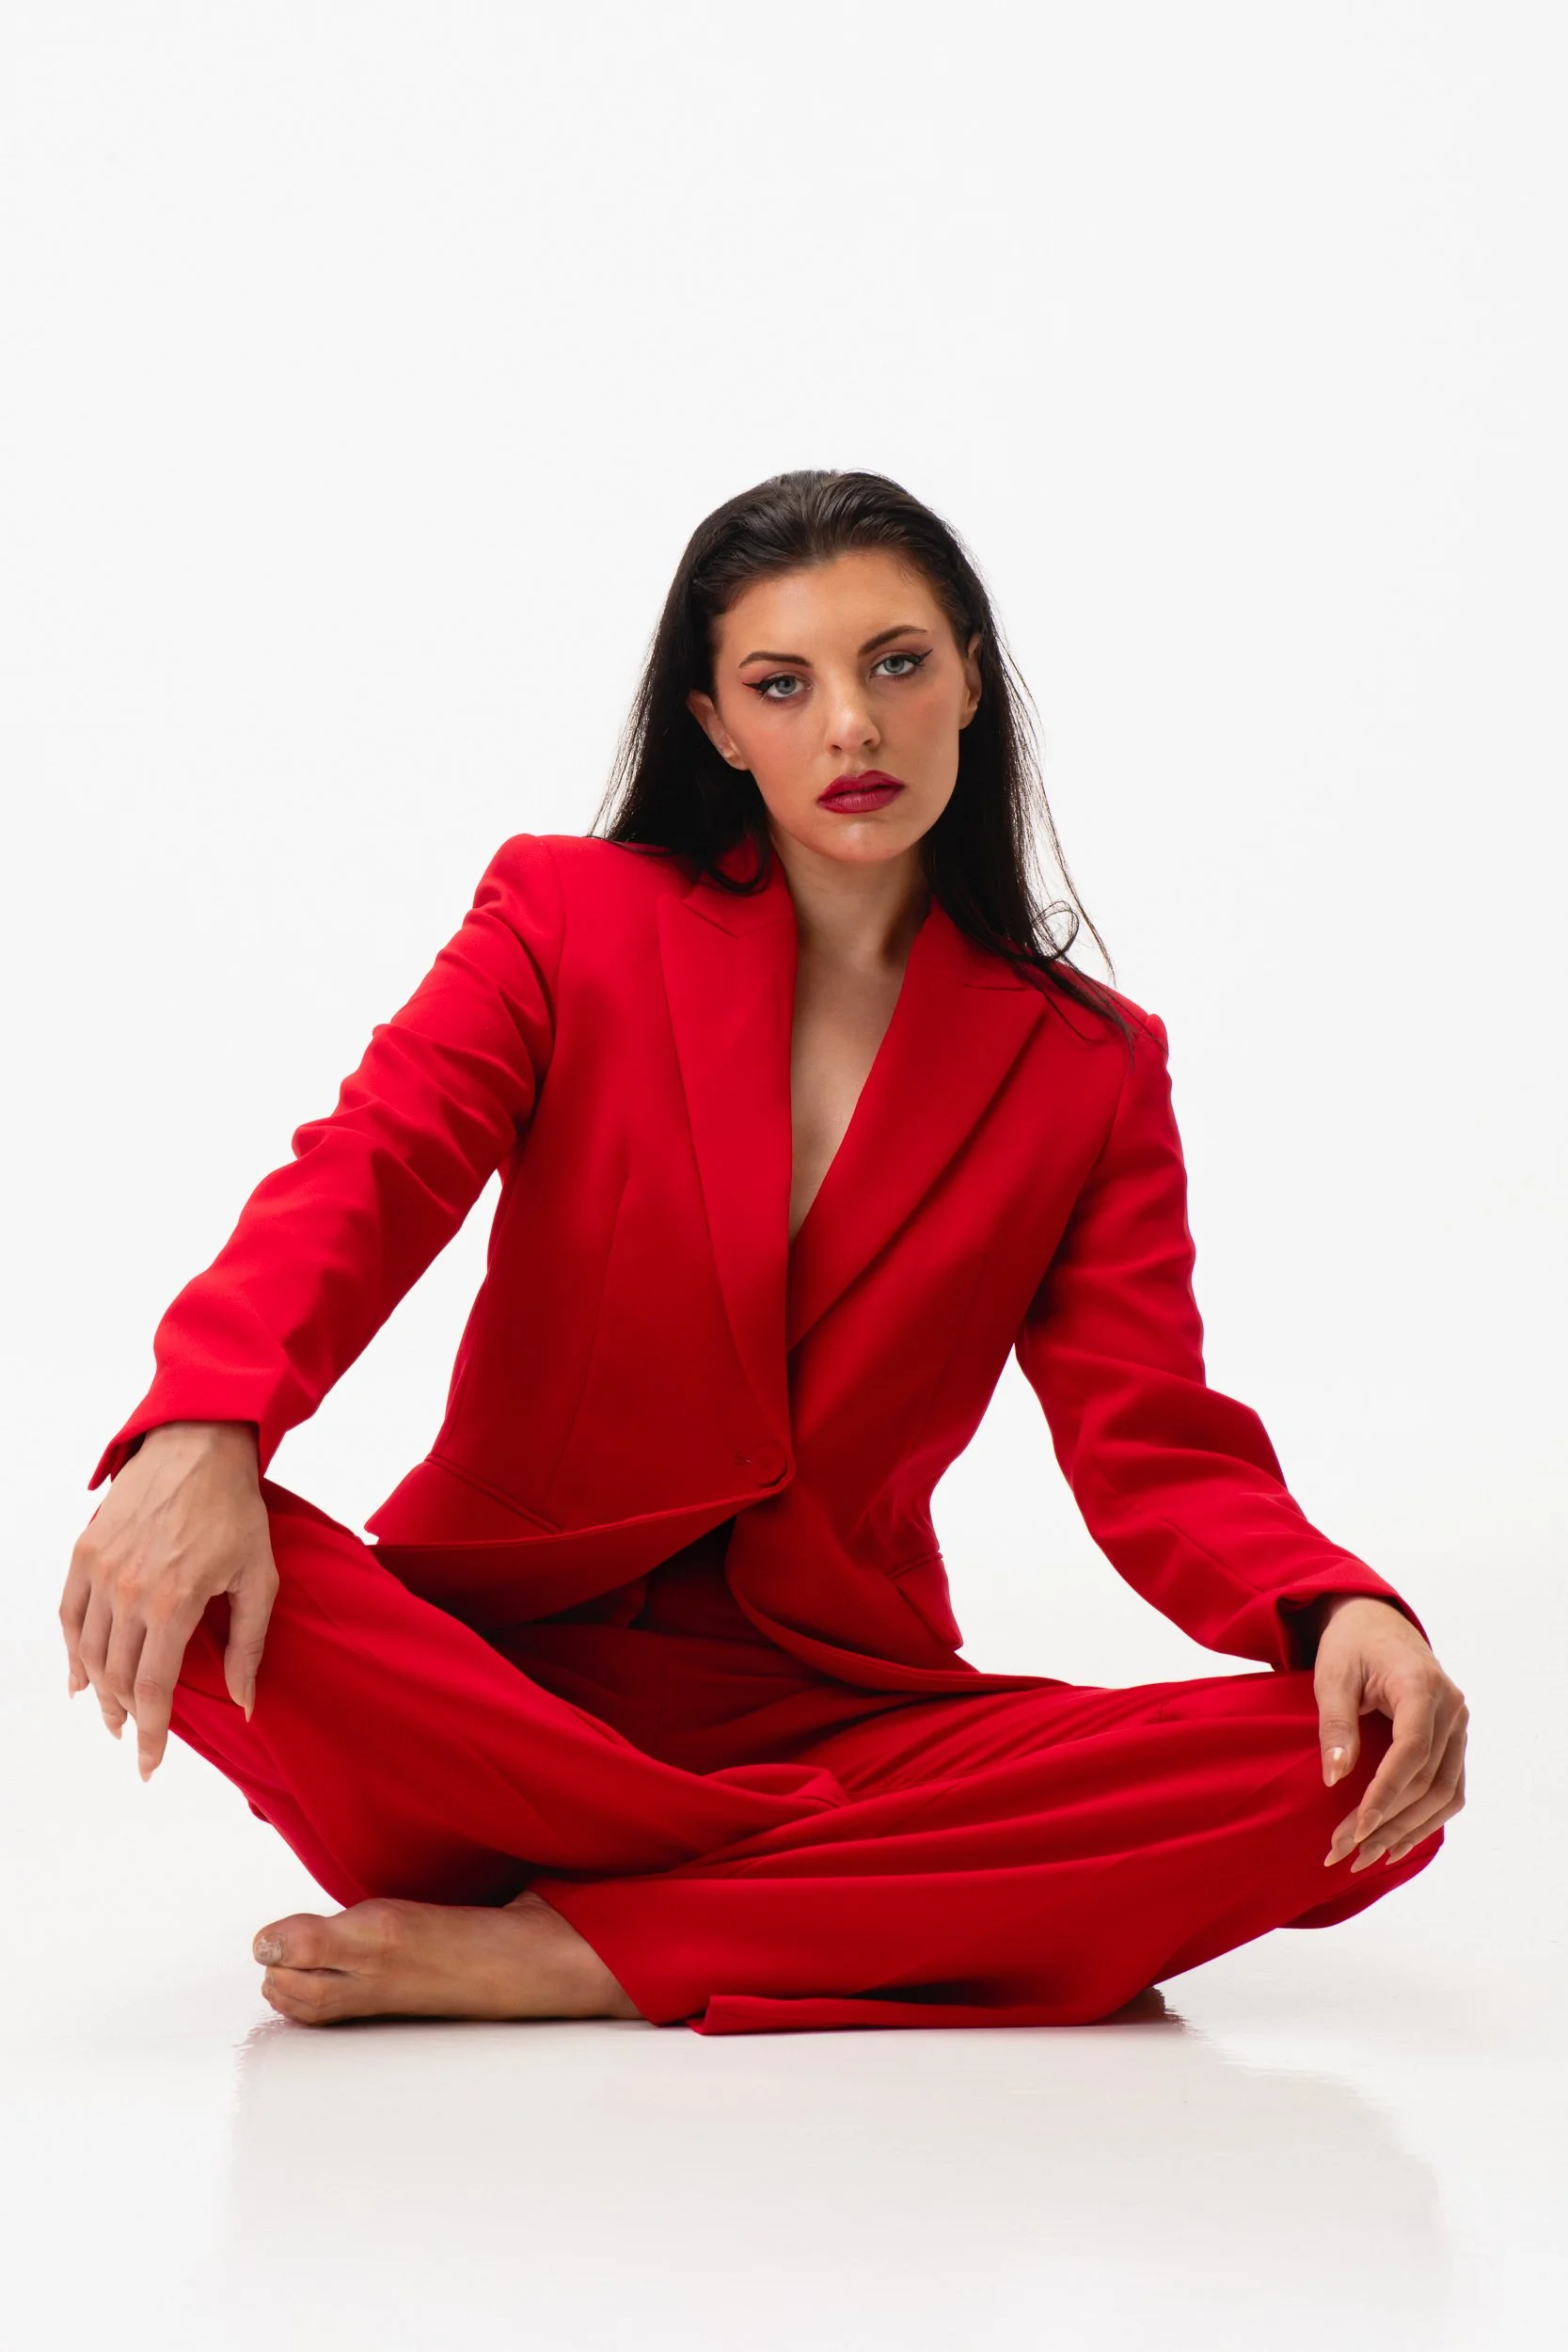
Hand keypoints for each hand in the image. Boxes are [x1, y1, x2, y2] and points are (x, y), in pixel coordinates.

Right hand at [60, 1420, 276, 1781]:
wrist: (198, 1446)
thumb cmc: (235, 1511)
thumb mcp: (258, 1579)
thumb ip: (249, 1645)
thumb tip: (244, 1704)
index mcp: (174, 1603)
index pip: (152, 1688)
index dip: (150, 1733)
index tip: (149, 1762)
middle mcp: (129, 1591)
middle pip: (116, 1677)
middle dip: (124, 1716)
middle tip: (134, 1736)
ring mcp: (101, 1570)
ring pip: (87, 1652)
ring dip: (97, 1690)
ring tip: (111, 1712)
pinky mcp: (85, 1551)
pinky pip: (69, 1614)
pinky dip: (71, 1651)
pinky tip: (79, 1675)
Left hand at [1314, 1594, 1467, 1871]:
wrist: (1376, 1623)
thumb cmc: (1350, 1646)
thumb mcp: (1332, 1677)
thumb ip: (1335, 1724)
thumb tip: (1335, 1777)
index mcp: (1421, 1686)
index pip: (1412, 1750)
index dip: (1386, 1792)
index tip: (1357, 1825)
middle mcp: (1451, 1709)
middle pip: (1428, 1779)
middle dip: (1387, 1820)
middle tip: (1345, 1850)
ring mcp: (1458, 1726)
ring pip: (1444, 1792)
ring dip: (1407, 1829)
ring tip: (1367, 1857)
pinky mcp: (1454, 1740)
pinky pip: (1449, 1788)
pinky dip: (1425, 1819)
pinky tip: (1396, 1843)